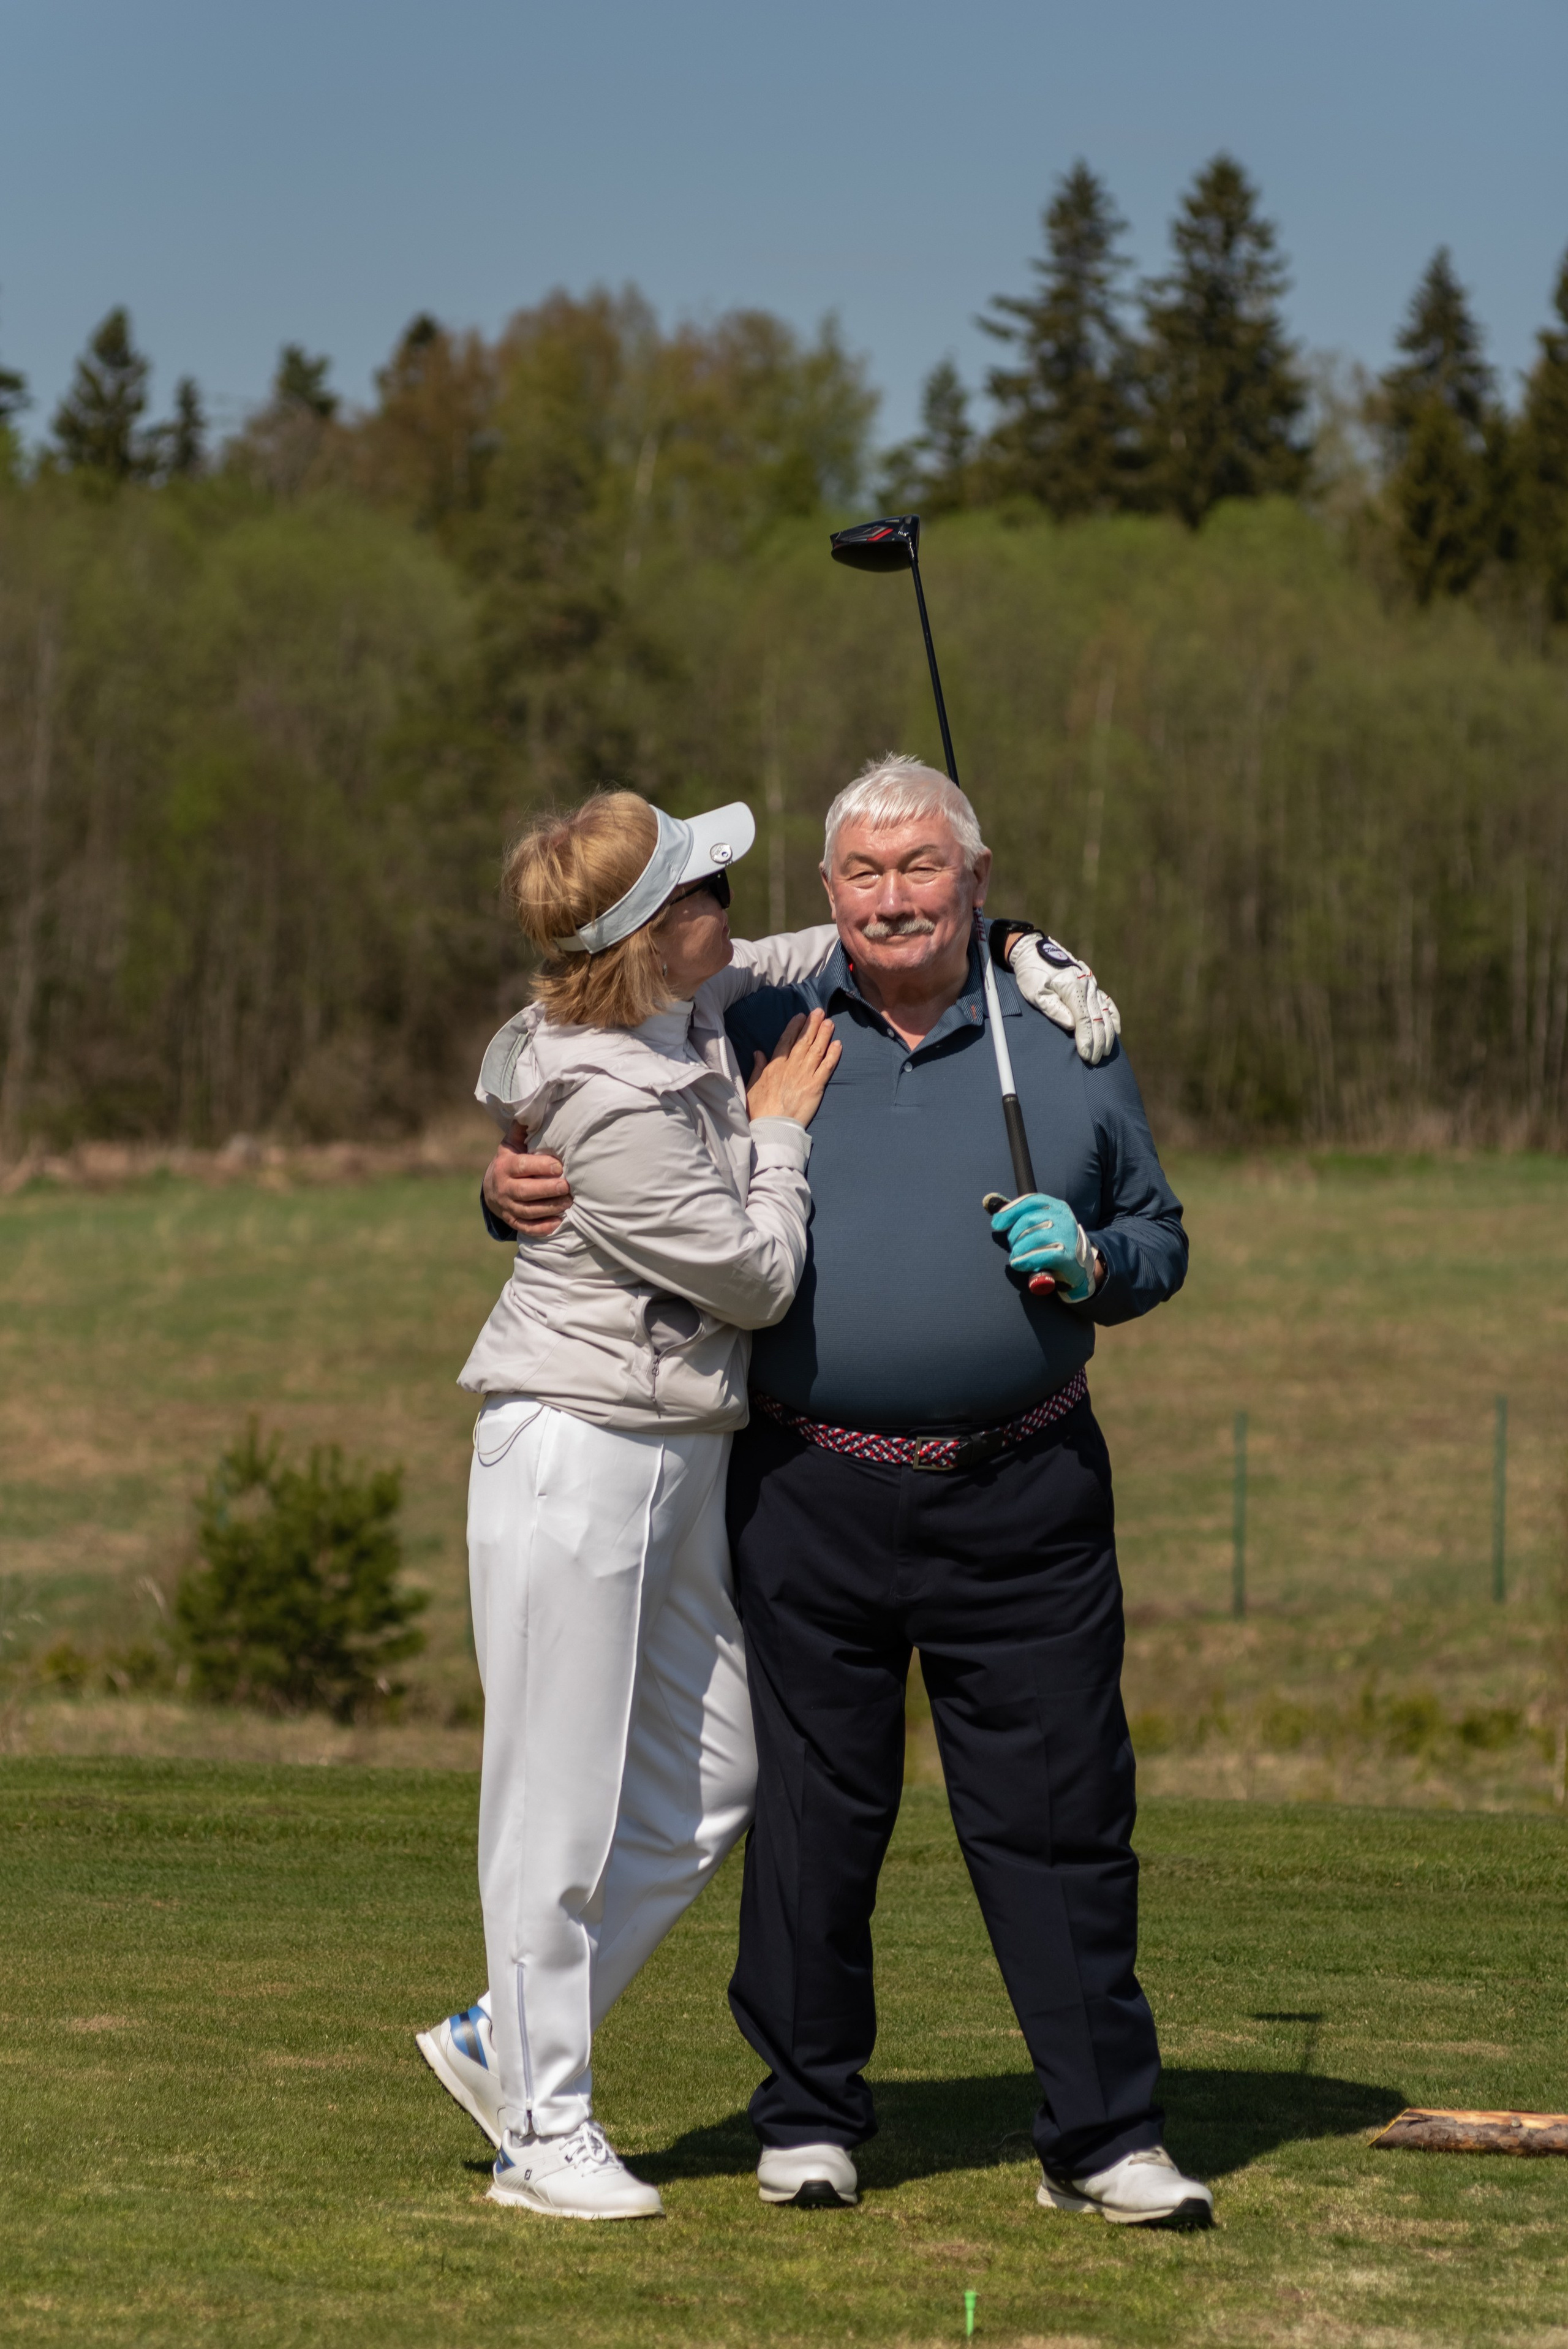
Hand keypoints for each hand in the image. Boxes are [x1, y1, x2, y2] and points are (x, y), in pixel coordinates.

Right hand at [483, 1121, 571, 1236]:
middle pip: (526, 1191)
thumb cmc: (510, 1161)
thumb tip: (531, 1108)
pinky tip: (558, 1222)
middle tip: (567, 1186)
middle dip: (548, 1190)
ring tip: (569, 1202)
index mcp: (505, 1166)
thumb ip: (521, 1130)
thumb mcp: (510, 1145)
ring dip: (549, 1208)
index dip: (541, 1166)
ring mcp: (507, 1206)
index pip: (522, 1166)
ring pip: (528, 1211)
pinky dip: (542, 1227)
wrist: (491, 1188)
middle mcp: (503, 1188)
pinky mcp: (512, 1220)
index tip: (559, 1166)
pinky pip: (526, 1227)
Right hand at [746, 1008, 840, 1127]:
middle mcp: (790, 1067)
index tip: (800, 1016)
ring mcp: (804, 1075)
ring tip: (830, 1022)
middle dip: (812, 1025)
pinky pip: (826, 1067)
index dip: (794, 1027)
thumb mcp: (752, 1086)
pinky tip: (838, 1044)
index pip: (786, 1041)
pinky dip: (833, 1055)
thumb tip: (758, 1052)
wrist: (771, 1126)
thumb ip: (758, 1067)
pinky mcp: (816, 1086)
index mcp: (774, 1066)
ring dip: (824, 1035)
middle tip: (819, 1012)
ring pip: (816, 1050)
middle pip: (803, 1041)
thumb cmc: (759, 1109)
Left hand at [989, 1191, 1097, 1302]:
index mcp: (1057, 1206)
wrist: (1081, 1266)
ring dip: (1018, 1249)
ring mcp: (1067, 1236)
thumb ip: (1023, 1217)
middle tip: (1013, 1246)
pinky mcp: (1068, 1255)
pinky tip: (1018, 1264)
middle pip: (1028, 1219)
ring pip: (1032, 1237)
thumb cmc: (1055, 1243)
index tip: (996, 1224)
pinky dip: (1025, 1260)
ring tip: (1017, 1257)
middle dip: (1014, 1235)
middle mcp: (1063, 1217)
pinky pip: (1040, 1255)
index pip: (1030, 1201)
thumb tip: (994, 1211)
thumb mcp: (1043, 1225)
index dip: (1010, 1211)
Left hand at [1008, 934, 1120, 1065]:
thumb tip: (1072, 1026)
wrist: (1033, 951)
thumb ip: (1053, 1009)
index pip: (1085, 1020)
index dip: (1087, 1040)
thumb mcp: (1036, 992)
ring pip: (1105, 1013)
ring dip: (1107, 1034)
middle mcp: (1087, 985)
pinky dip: (1113, 1018)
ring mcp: (1092, 984)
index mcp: (1073, 987)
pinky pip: (1107, 1003)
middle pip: (1098, 1019)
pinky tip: (1116, 1031)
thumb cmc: (1032, 974)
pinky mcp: (1092, 985)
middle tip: (1095, 1061)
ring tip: (1106, 1052)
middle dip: (1098, 1042)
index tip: (1087, 1056)